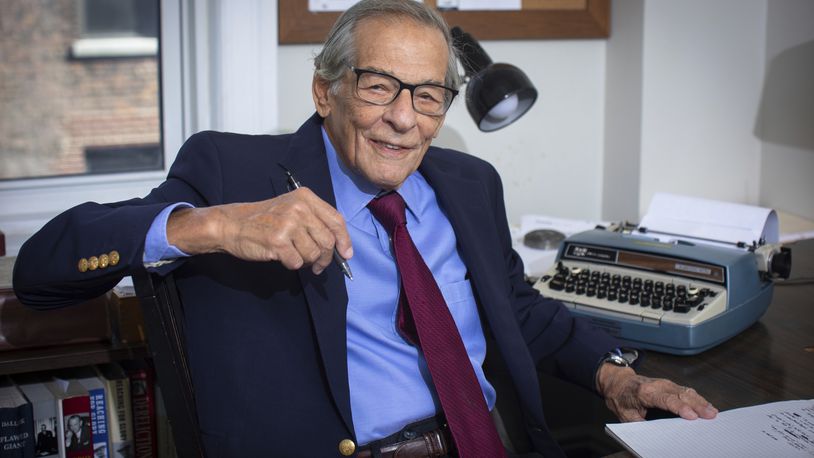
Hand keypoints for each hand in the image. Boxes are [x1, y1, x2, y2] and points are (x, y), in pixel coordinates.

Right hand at [167, 187, 352, 274]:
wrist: (233, 224)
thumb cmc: (265, 219)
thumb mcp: (292, 208)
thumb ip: (315, 220)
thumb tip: (339, 246)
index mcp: (305, 198)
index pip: (336, 220)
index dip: (344, 240)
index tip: (346, 254)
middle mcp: (299, 208)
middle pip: (327, 240)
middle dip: (326, 258)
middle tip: (318, 266)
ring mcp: (288, 224)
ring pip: (314, 254)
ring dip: (307, 262)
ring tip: (296, 257)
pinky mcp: (277, 241)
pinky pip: (297, 262)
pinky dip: (292, 265)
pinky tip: (283, 257)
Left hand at [596, 364, 717, 421]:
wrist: (619, 383)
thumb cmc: (622, 399)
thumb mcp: (626, 415)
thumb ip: (640, 424)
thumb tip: (655, 435)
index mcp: (644, 392)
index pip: (666, 400)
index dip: (680, 408)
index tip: (692, 416)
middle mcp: (657, 385)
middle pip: (680, 395)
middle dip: (697, 405)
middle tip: (710, 416)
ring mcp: (665, 383)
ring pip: (686, 391)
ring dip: (700, 401)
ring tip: (712, 412)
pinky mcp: (670, 385)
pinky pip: (686, 391)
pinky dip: (698, 398)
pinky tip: (706, 406)